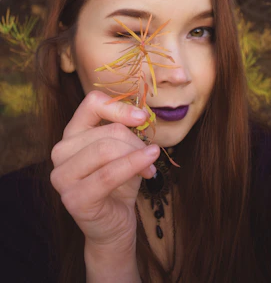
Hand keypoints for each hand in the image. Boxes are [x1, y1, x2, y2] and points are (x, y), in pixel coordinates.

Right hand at [50, 90, 159, 253]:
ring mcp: (62, 176)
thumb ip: (126, 131)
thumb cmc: (120, 182)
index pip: (92, 103)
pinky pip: (109, 174)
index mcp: (72, 134)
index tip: (142, 118)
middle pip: (107, 131)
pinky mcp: (73, 198)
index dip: (119, 107)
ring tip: (150, 167)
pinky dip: (134, 165)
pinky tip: (150, 168)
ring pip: (106, 149)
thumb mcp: (124, 150)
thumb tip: (141, 115)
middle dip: (136, 142)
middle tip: (152, 156)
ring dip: (136, 155)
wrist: (115, 224)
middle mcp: (61, 151)